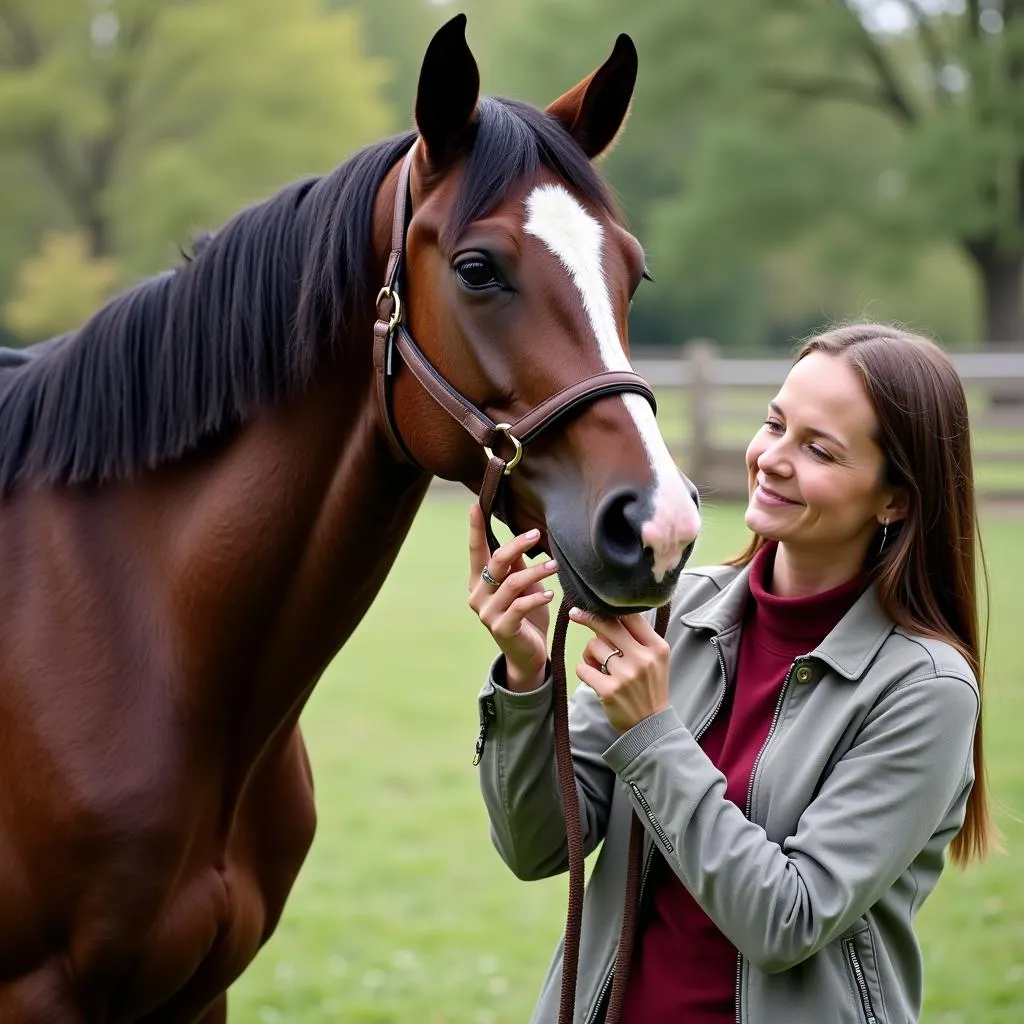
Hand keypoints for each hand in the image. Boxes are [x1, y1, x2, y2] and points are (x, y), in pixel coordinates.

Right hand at [467, 504, 558, 691]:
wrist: (527, 654)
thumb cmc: (526, 615)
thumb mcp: (522, 585)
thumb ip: (517, 565)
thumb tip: (525, 535)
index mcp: (478, 581)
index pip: (476, 550)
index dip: (475, 528)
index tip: (475, 505)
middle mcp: (477, 595)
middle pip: (495, 562)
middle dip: (517, 545)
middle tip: (537, 534)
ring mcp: (487, 613)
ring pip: (512, 583)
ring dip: (536, 571)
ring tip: (555, 566)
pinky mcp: (502, 628)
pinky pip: (520, 606)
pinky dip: (537, 597)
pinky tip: (550, 594)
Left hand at [568, 608, 670, 732]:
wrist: (650, 725)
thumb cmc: (649, 686)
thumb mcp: (655, 659)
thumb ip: (637, 638)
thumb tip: (607, 613)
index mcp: (657, 648)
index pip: (631, 617)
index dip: (609, 608)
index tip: (593, 603)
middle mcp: (643, 659)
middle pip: (608, 626)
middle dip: (588, 618)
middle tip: (575, 614)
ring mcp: (626, 675)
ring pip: (593, 646)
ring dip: (590, 654)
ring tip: (599, 665)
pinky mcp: (609, 690)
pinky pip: (583, 668)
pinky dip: (584, 670)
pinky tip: (595, 677)